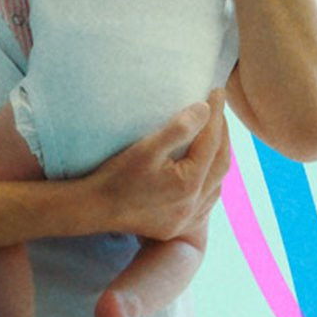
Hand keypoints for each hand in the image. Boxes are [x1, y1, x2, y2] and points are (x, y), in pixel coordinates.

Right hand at [84, 90, 230, 241]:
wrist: (93, 209)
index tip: (217, 91)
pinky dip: (210, 181)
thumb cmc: (116, 176)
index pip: (212, 141)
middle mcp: (194, 204)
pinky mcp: (178, 225)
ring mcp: (187, 218)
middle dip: (223, 135)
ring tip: (214, 136)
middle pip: (221, 163)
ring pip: (217, 184)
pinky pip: (206, 201)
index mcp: (189, 183)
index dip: (216, 114)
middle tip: (218, 111)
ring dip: (218, 159)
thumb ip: (178, 129)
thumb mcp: (145, 148)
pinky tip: (204, 170)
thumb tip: (205, 109)